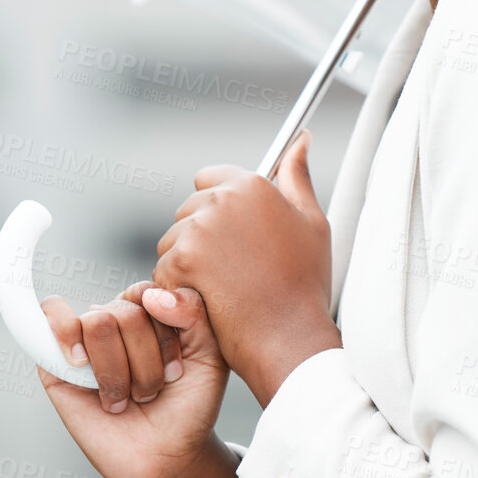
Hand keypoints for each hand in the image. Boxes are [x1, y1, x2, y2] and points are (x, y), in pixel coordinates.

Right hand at [38, 281, 229, 477]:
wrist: (167, 457)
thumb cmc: (188, 407)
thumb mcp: (209, 354)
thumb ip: (194, 311)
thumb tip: (152, 295)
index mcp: (148, 310)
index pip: (149, 292)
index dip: (167, 336)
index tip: (177, 371)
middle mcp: (115, 320)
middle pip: (124, 312)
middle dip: (144, 361)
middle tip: (150, 391)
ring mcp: (84, 339)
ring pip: (97, 323)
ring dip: (118, 372)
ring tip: (125, 397)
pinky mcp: (54, 362)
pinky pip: (48, 318)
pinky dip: (65, 333)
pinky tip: (81, 362)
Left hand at [143, 131, 341, 407]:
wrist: (289, 338)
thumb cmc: (304, 285)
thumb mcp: (313, 222)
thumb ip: (297, 176)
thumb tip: (300, 139)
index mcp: (253, 185)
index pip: (209, 178)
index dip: (217, 207)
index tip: (232, 237)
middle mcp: (224, 199)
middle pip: (188, 210)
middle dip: (202, 238)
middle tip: (234, 270)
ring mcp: (200, 228)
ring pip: (173, 241)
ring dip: (187, 264)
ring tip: (224, 288)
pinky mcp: (184, 259)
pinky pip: (165, 269)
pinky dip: (178, 288)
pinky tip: (208, 300)